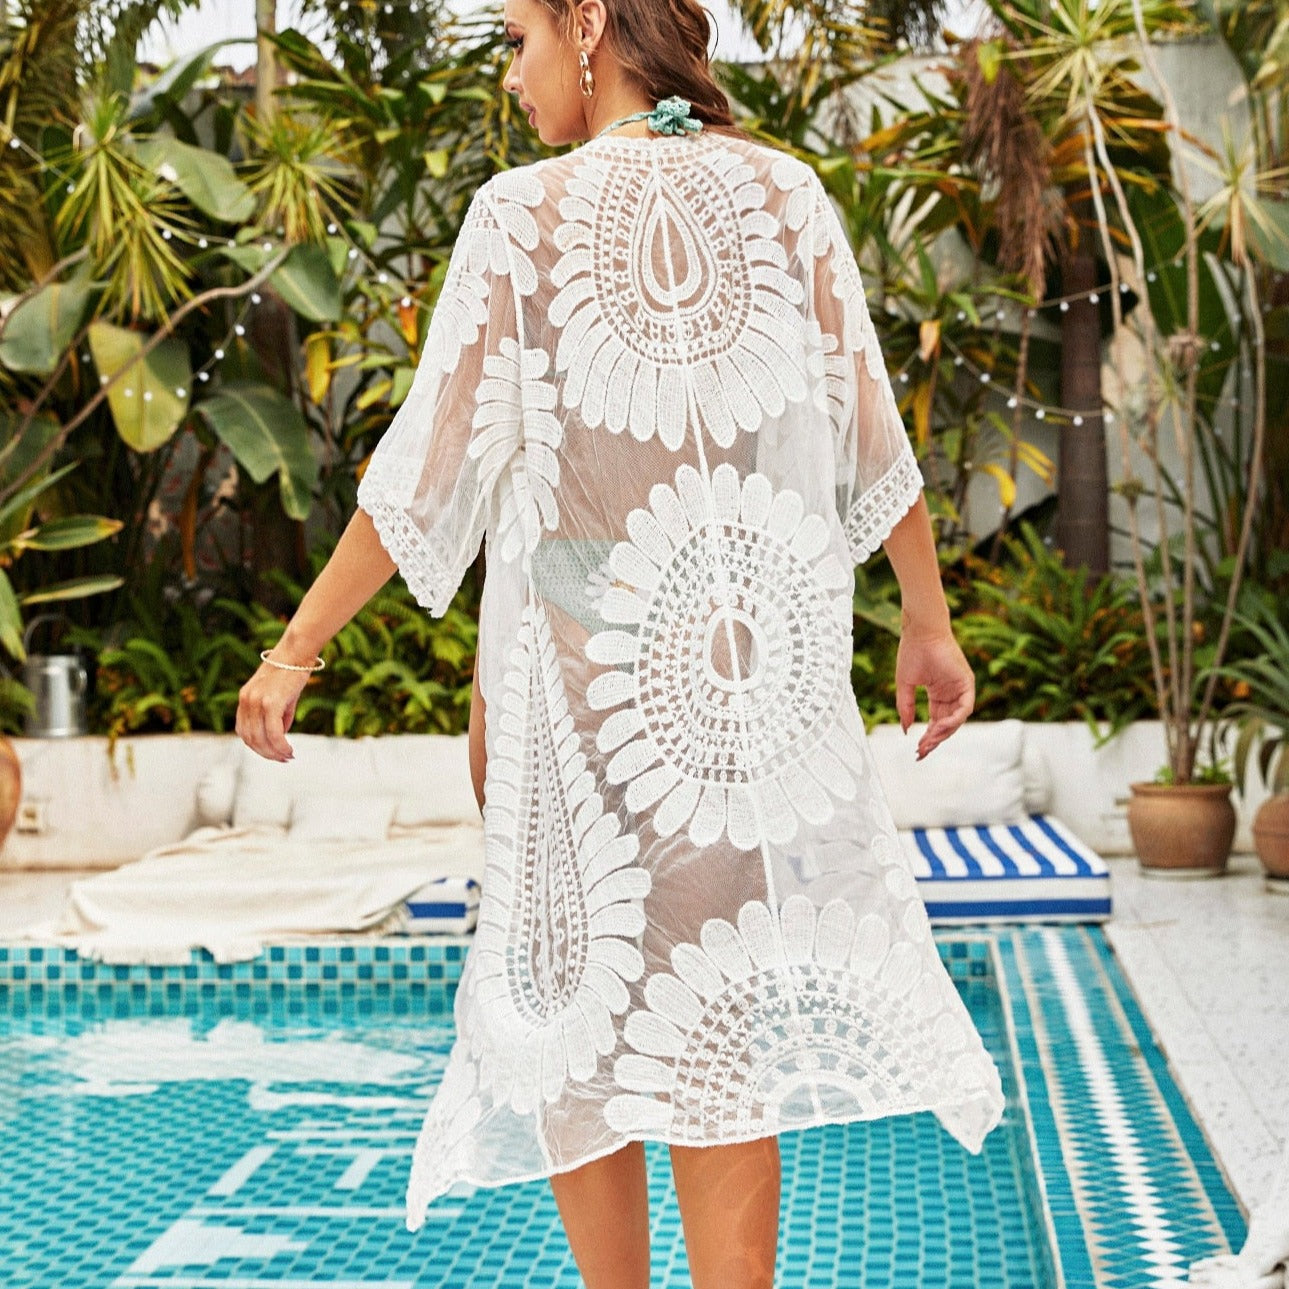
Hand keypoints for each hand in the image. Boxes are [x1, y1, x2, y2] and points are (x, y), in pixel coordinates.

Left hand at [235, 660, 307, 761]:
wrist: (296, 651)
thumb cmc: (291, 671)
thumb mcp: (280, 696)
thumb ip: (277, 716)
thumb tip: (281, 735)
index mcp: (245, 698)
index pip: (244, 731)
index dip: (257, 746)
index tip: (273, 753)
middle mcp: (246, 701)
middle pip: (251, 739)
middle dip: (267, 753)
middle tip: (283, 759)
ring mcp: (256, 702)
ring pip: (261, 739)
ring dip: (275, 752)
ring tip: (288, 756)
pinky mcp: (270, 703)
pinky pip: (273, 733)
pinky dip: (281, 746)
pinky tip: (289, 750)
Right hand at [894, 626, 974, 759]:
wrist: (920, 633)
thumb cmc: (912, 652)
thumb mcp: (905, 685)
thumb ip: (905, 708)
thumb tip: (905, 729)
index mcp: (937, 693)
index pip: (936, 721)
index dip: (927, 736)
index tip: (917, 749)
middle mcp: (950, 693)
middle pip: (946, 724)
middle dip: (934, 739)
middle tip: (922, 750)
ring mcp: (960, 688)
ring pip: (956, 719)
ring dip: (943, 732)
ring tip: (928, 741)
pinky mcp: (967, 683)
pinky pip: (965, 708)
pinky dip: (954, 719)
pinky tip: (939, 727)